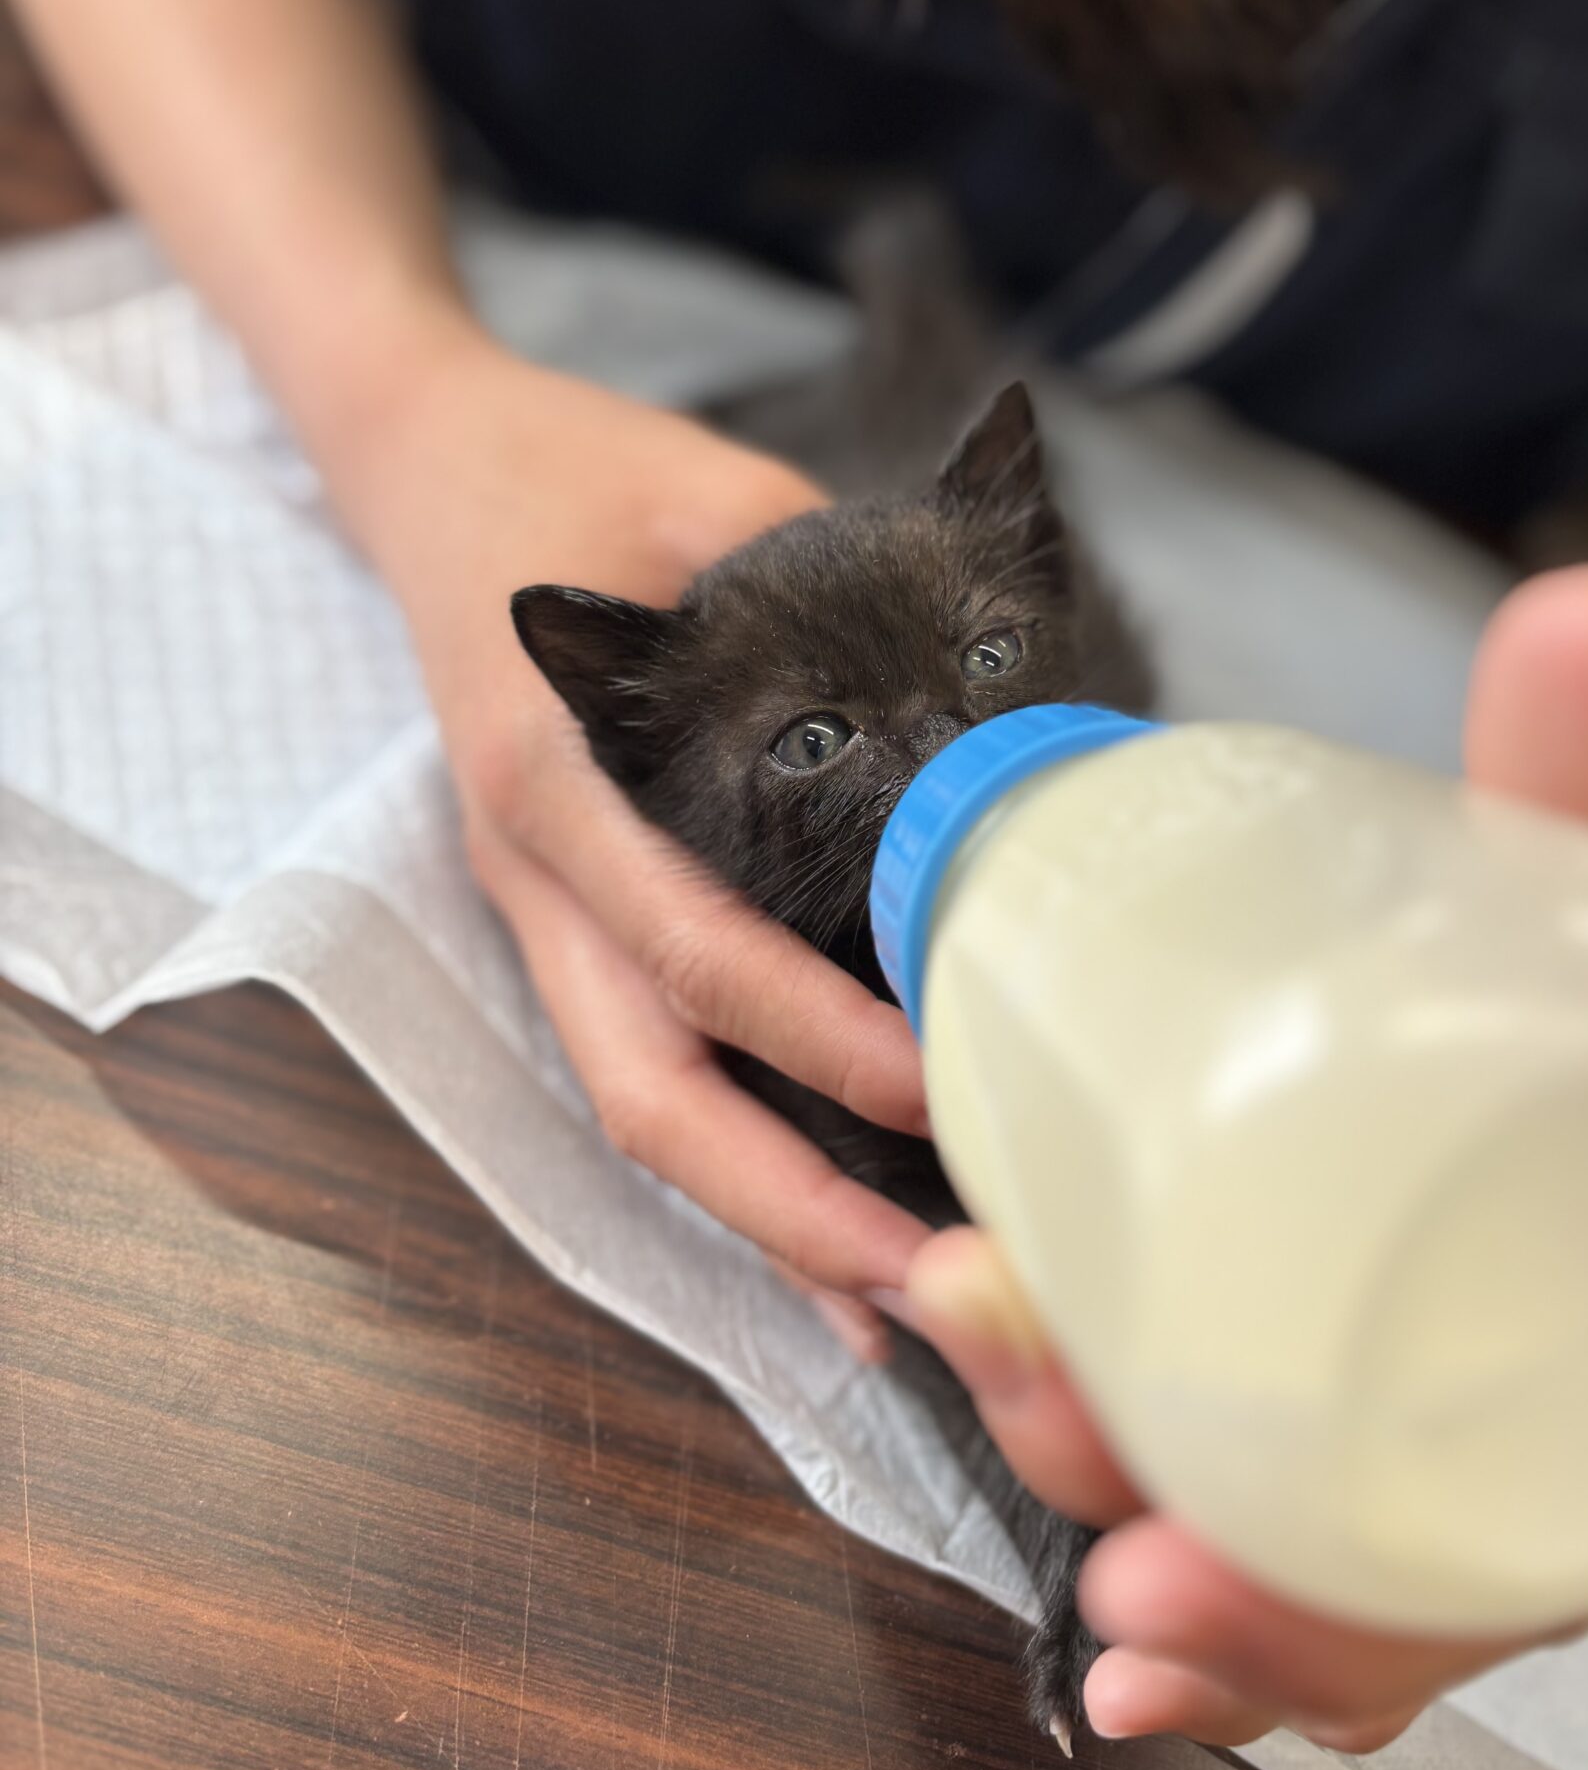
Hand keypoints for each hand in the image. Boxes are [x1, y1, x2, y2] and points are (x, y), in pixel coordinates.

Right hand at [364, 340, 932, 1358]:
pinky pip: (644, 1060)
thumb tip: (980, 692)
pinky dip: (733, 1154)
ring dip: (757, 1216)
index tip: (937, 1084)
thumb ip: (829, 589)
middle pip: (640, 1090)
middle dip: (778, 1204)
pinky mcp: (573, 918)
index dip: (809, 1030)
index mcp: (553, 772)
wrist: (424, 465)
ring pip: (635, 1104)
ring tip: (892, 1304)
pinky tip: (822, 1228)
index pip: (687, 940)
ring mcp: (543, 908)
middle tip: (925, 1284)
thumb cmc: (570, 470)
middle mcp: (535, 869)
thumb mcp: (710, 492)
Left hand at [906, 564, 1587, 1747]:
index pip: (1537, 1575)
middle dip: (1196, 1581)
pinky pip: (1329, 1497)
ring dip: (1162, 1545)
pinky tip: (1072, 1471)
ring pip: (1341, 1565)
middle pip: (1399, 1598)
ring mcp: (1549, 1425)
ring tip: (997, 1400)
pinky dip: (1207, 1515)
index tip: (1162, 1577)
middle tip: (1026, 1426)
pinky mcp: (1460, 1365)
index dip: (1339, 1625)